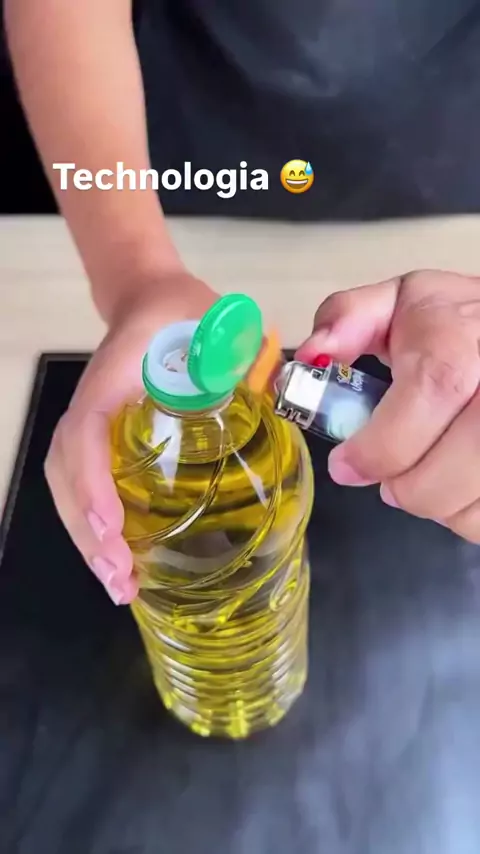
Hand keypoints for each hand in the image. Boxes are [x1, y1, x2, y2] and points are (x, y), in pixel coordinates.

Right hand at [45, 273, 217, 603]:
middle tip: (121, 580)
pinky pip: (83, 483)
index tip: (112, 526)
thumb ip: (244, 354)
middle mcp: (92, 404)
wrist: (154, 298)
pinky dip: (93, 524)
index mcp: (115, 377)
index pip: (87, 431)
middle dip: (88, 531)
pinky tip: (119, 557)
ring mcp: (92, 423)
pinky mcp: (102, 438)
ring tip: (118, 585)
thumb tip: (276, 396)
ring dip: (86, 538)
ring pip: (68, 484)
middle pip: (67, 472)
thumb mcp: (219, 323)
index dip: (94, 480)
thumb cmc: (187, 311)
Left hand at [296, 270, 479, 542]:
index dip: (380, 445)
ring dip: (439, 504)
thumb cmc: (457, 325)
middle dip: (406, 488)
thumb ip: (348, 318)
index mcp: (460, 344)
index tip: (345, 465)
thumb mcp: (402, 303)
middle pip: (448, 474)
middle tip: (391, 477)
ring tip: (431, 471)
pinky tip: (459, 481)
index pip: (430, 395)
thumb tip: (313, 352)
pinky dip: (466, 512)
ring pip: (469, 506)